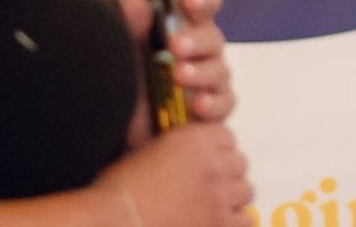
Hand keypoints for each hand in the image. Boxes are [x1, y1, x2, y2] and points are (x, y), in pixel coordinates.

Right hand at [95, 122, 252, 226]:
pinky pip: (245, 220)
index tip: (208, 164)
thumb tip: (189, 161)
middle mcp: (213, 164)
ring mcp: (219, 195)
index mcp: (195, 140)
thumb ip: (177, 152)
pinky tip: (218, 224)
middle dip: (225, 175)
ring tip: (211, 208)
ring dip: (231, 199)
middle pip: (239, 164)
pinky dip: (234, 221)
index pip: (226, 138)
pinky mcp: (220, 223)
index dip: (217, 152)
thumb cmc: (117, 192)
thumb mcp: (147, 153)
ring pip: (245, 191)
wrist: (110, 220)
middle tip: (207, 189)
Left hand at [120, 0, 237, 143]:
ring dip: (201, 71)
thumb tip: (136, 1)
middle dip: (197, 39)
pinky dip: (212, 103)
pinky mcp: (214, 108)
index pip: (203, 2)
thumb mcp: (124, 52)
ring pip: (219, 69)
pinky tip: (197, 105)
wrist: (124, 131)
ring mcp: (210, 79)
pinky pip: (224, 103)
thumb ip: (130, 26)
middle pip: (213, 36)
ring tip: (180, 76)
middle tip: (176, 45)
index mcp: (182, 25)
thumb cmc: (130, 82)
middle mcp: (201, 49)